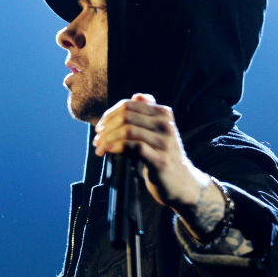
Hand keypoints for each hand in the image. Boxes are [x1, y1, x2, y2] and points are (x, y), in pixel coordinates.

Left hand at [92, 94, 208, 210]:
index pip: (129, 105)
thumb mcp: (157, 131)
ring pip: (128, 131)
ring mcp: (164, 142)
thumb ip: (147, 113)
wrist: (181, 181)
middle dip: (106, 127)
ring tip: (99, 148)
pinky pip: (134, 147)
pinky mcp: (160, 160)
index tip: (99, 128)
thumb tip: (137, 95)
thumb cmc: (162, 154)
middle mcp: (166, 124)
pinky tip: (108, 151)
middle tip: (97, 139)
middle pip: (126, 116)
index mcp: (164, 113)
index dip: (109, 115)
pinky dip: (117, 147)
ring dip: (108, 139)